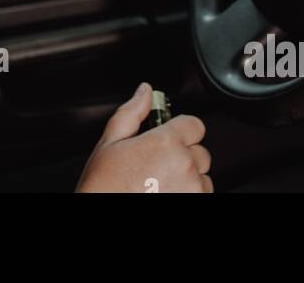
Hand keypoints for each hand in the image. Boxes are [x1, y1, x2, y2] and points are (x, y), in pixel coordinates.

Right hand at [74, 83, 212, 192]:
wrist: (100, 212)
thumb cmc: (104, 186)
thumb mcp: (110, 143)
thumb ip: (132, 112)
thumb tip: (145, 92)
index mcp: (166, 143)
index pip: (194, 125)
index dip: (181, 130)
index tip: (169, 138)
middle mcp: (184, 165)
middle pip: (200, 152)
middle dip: (183, 156)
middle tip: (156, 167)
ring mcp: (192, 190)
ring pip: (202, 178)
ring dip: (187, 179)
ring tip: (159, 185)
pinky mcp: (194, 203)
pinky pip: (201, 195)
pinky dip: (187, 194)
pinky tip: (163, 193)